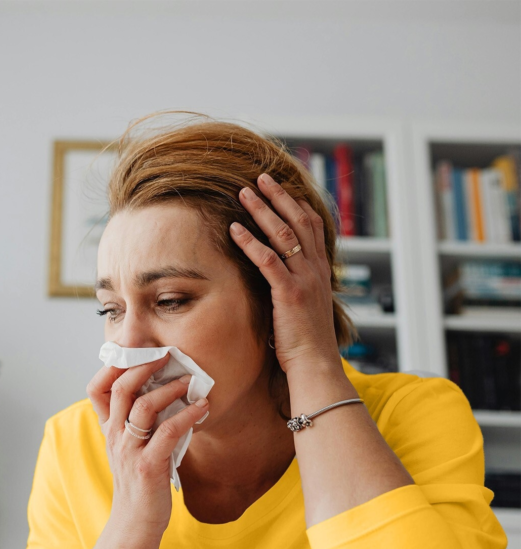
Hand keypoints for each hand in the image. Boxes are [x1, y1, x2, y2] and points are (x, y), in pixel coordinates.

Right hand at [87, 352, 209, 540]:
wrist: (135, 524)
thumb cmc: (140, 482)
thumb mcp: (132, 448)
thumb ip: (140, 423)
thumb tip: (167, 391)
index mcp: (110, 430)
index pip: (96, 390)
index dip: (112, 367)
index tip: (136, 352)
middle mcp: (115, 437)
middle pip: (120, 389)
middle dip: (143, 366)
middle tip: (167, 355)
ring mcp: (130, 451)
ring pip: (143, 406)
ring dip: (170, 389)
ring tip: (190, 382)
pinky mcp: (149, 466)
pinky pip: (168, 432)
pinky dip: (187, 415)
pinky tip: (202, 408)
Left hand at [230, 174, 341, 375]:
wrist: (316, 365)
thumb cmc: (306, 342)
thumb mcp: (305, 307)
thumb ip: (295, 287)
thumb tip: (279, 280)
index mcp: (320, 272)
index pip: (313, 227)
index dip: (297, 204)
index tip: (281, 189)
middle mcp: (315, 270)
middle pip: (299, 221)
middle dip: (279, 197)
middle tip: (261, 178)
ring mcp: (305, 280)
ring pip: (284, 234)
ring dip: (262, 210)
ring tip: (243, 192)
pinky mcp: (289, 293)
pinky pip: (268, 260)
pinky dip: (250, 242)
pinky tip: (234, 229)